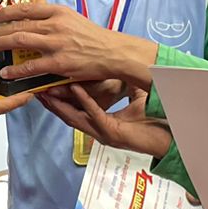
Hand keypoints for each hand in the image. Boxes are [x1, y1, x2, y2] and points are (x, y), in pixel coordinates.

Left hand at [0, 0, 157, 87]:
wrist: (113, 52)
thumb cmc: (93, 37)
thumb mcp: (73, 19)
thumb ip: (53, 18)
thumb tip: (33, 18)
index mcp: (58, 11)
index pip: (26, 8)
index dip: (6, 12)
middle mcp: (55, 24)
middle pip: (18, 24)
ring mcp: (56, 43)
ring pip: (20, 41)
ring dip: (2, 44)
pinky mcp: (59, 62)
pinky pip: (31, 66)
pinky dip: (16, 70)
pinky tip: (7, 73)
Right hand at [38, 84, 171, 159]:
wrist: (170, 140)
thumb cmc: (155, 123)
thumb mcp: (136, 98)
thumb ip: (125, 86)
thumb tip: (119, 68)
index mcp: (102, 123)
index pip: (76, 110)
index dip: (61, 99)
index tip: (48, 86)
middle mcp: (99, 130)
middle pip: (69, 115)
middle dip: (53, 102)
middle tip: (37, 88)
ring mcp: (104, 133)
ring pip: (76, 117)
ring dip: (61, 103)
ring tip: (47, 90)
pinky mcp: (113, 133)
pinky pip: (95, 115)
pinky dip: (85, 101)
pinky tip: (76, 88)